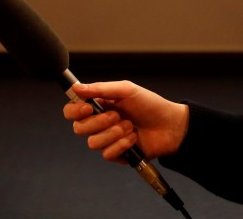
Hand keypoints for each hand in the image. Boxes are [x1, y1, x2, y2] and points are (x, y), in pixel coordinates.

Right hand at [63, 80, 188, 162]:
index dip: (74, 111)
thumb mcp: (126, 90)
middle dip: (99, 122)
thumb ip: (100, 88)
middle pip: (79, 128)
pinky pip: (107, 154)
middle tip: (117, 115)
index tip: (87, 108)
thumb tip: (75, 88)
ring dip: (113, 133)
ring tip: (129, 126)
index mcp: (99, 105)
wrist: (170, 125)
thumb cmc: (150, 104)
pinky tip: (133, 138)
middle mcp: (100, 123)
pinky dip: (121, 145)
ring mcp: (107, 139)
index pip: (72, 111)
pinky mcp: (117, 154)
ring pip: (93, 143)